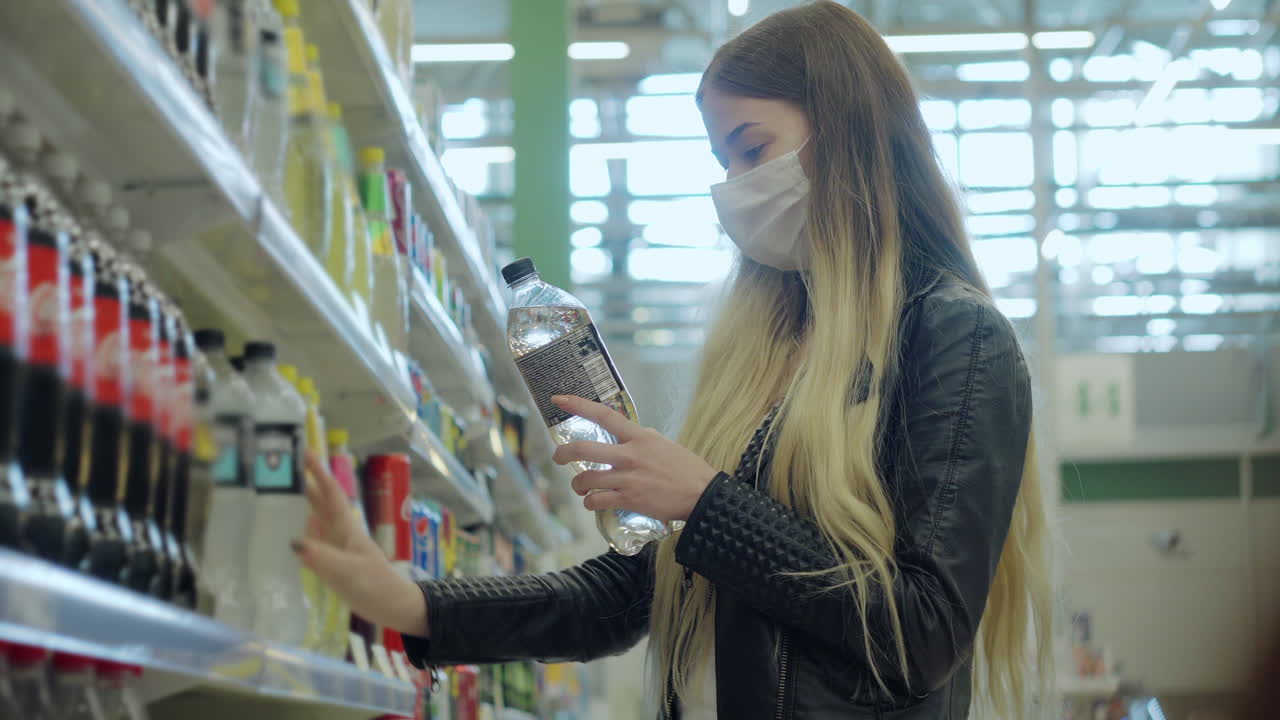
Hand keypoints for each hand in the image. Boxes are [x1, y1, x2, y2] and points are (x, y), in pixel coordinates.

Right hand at [292, 452, 428, 636]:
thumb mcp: (350, 573)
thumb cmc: (377, 588)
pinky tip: (297, 530)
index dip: (320, 473)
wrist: (396, 608)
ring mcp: (341, 548)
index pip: (331, 495)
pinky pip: (317, 541)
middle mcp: (343, 535)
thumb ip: (324, 559)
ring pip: (320, 520)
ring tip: (283, 493)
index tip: (306, 452)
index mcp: (347, 531)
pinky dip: (305, 532)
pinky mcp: (338, 563)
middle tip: (284, 469)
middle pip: (323, 504)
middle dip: (308, 484)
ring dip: (305, 505)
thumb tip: (294, 542)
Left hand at [551, 395, 717, 522]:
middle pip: (584, 449)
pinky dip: (590, 502)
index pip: (604, 415)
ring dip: (577, 484)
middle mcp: (629, 455)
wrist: (701, 494)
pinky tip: (595, 501)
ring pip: (586, 479)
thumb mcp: (664, 444)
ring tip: (580, 486)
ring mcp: (627, 478)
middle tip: (558, 457)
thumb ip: (641, 439)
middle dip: (563, 453)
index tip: (559, 400)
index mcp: (639, 437)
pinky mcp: (628, 500)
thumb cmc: (686, 469)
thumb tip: (625, 437)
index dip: (578, 405)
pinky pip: (596, 501)